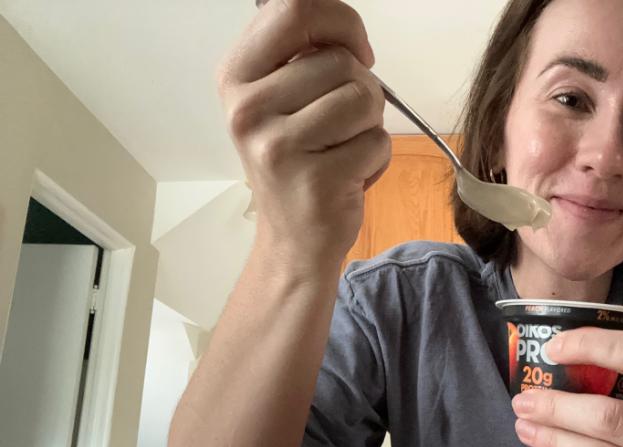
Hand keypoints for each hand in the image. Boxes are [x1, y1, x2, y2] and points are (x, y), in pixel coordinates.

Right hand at [217, 0, 390, 268]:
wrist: (293, 240)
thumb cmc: (298, 162)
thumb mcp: (282, 99)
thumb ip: (304, 54)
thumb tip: (344, 26)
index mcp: (236, 76)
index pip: (294, 9)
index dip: (341, 22)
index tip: (357, 51)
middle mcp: (247, 108)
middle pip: (342, 61)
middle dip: (362, 88)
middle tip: (342, 124)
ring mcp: (278, 146)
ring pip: (364, 98)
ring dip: (370, 125)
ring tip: (343, 149)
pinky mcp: (316, 179)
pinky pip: (378, 142)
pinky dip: (377, 159)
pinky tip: (350, 176)